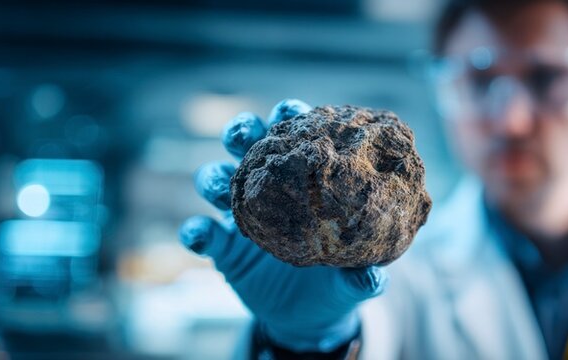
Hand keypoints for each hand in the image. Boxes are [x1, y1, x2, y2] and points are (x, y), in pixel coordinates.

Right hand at [179, 99, 388, 351]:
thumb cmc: (336, 283)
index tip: (291, 110)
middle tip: (244, 136)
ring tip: (220, 190)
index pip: (294, 137)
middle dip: (240, 131)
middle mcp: (268, 188)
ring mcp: (240, 215)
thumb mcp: (352, 280)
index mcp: (303, 180)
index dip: (289, 116)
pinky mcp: (220, 247)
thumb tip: (373, 279)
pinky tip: (199, 235)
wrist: (308, 320)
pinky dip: (194, 231)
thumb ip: (360, 275)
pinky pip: (199, 233)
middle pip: (246, 145)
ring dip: (213, 178)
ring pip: (214, 179)